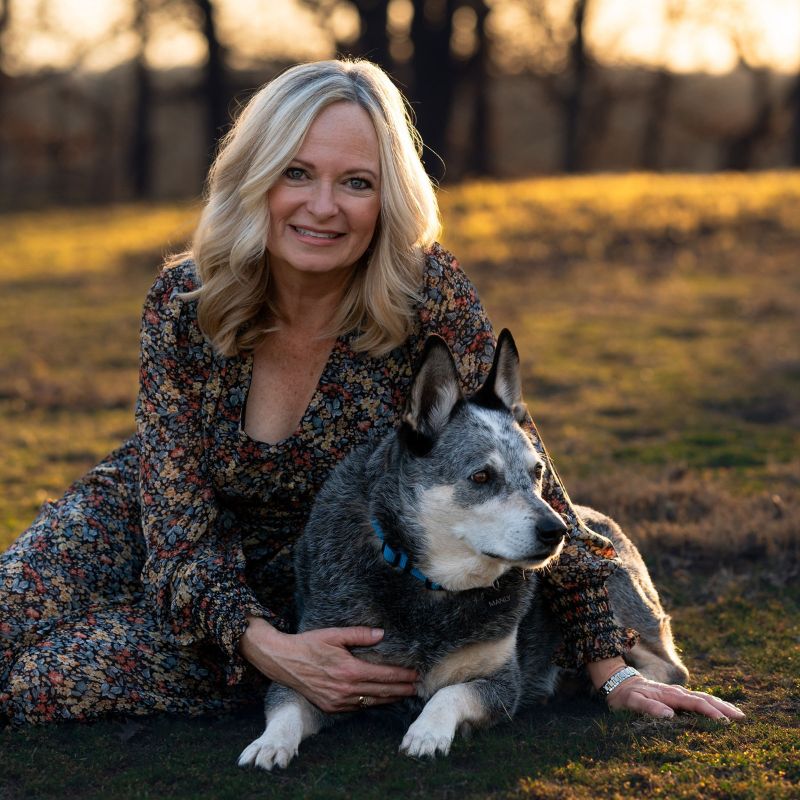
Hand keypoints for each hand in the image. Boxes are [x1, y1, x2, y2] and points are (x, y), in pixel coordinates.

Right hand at [239, 617, 418, 713]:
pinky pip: (356, 707)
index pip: (383, 675)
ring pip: (370, 702)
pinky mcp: (330, 707)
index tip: (415, 674)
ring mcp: (338, 701)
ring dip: (389, 699)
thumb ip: (360, 635)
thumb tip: (381, 633)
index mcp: (349, 670)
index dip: (401, 676)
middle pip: (381, 692)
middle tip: (416, 687)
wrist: (283, 661)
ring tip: (403, 695)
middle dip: (401, 690)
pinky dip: (370, 703)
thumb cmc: (308, 644)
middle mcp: (346, 689)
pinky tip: (379, 700)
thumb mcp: (334, 634)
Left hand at [588, 657, 744, 720]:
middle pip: (704, 698)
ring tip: (737, 714)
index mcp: (668, 694)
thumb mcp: (632, 702)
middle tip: (741, 718)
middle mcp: (676, 692)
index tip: (725, 721)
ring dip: (720, 705)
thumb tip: (669, 715)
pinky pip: (697, 699)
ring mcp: (676, 693)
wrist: (617, 682)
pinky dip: (711, 704)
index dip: (710, 712)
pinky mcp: (675, 696)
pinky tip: (718, 710)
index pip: (694, 703)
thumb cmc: (624, 696)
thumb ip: (649, 707)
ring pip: (702, 697)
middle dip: (723, 708)